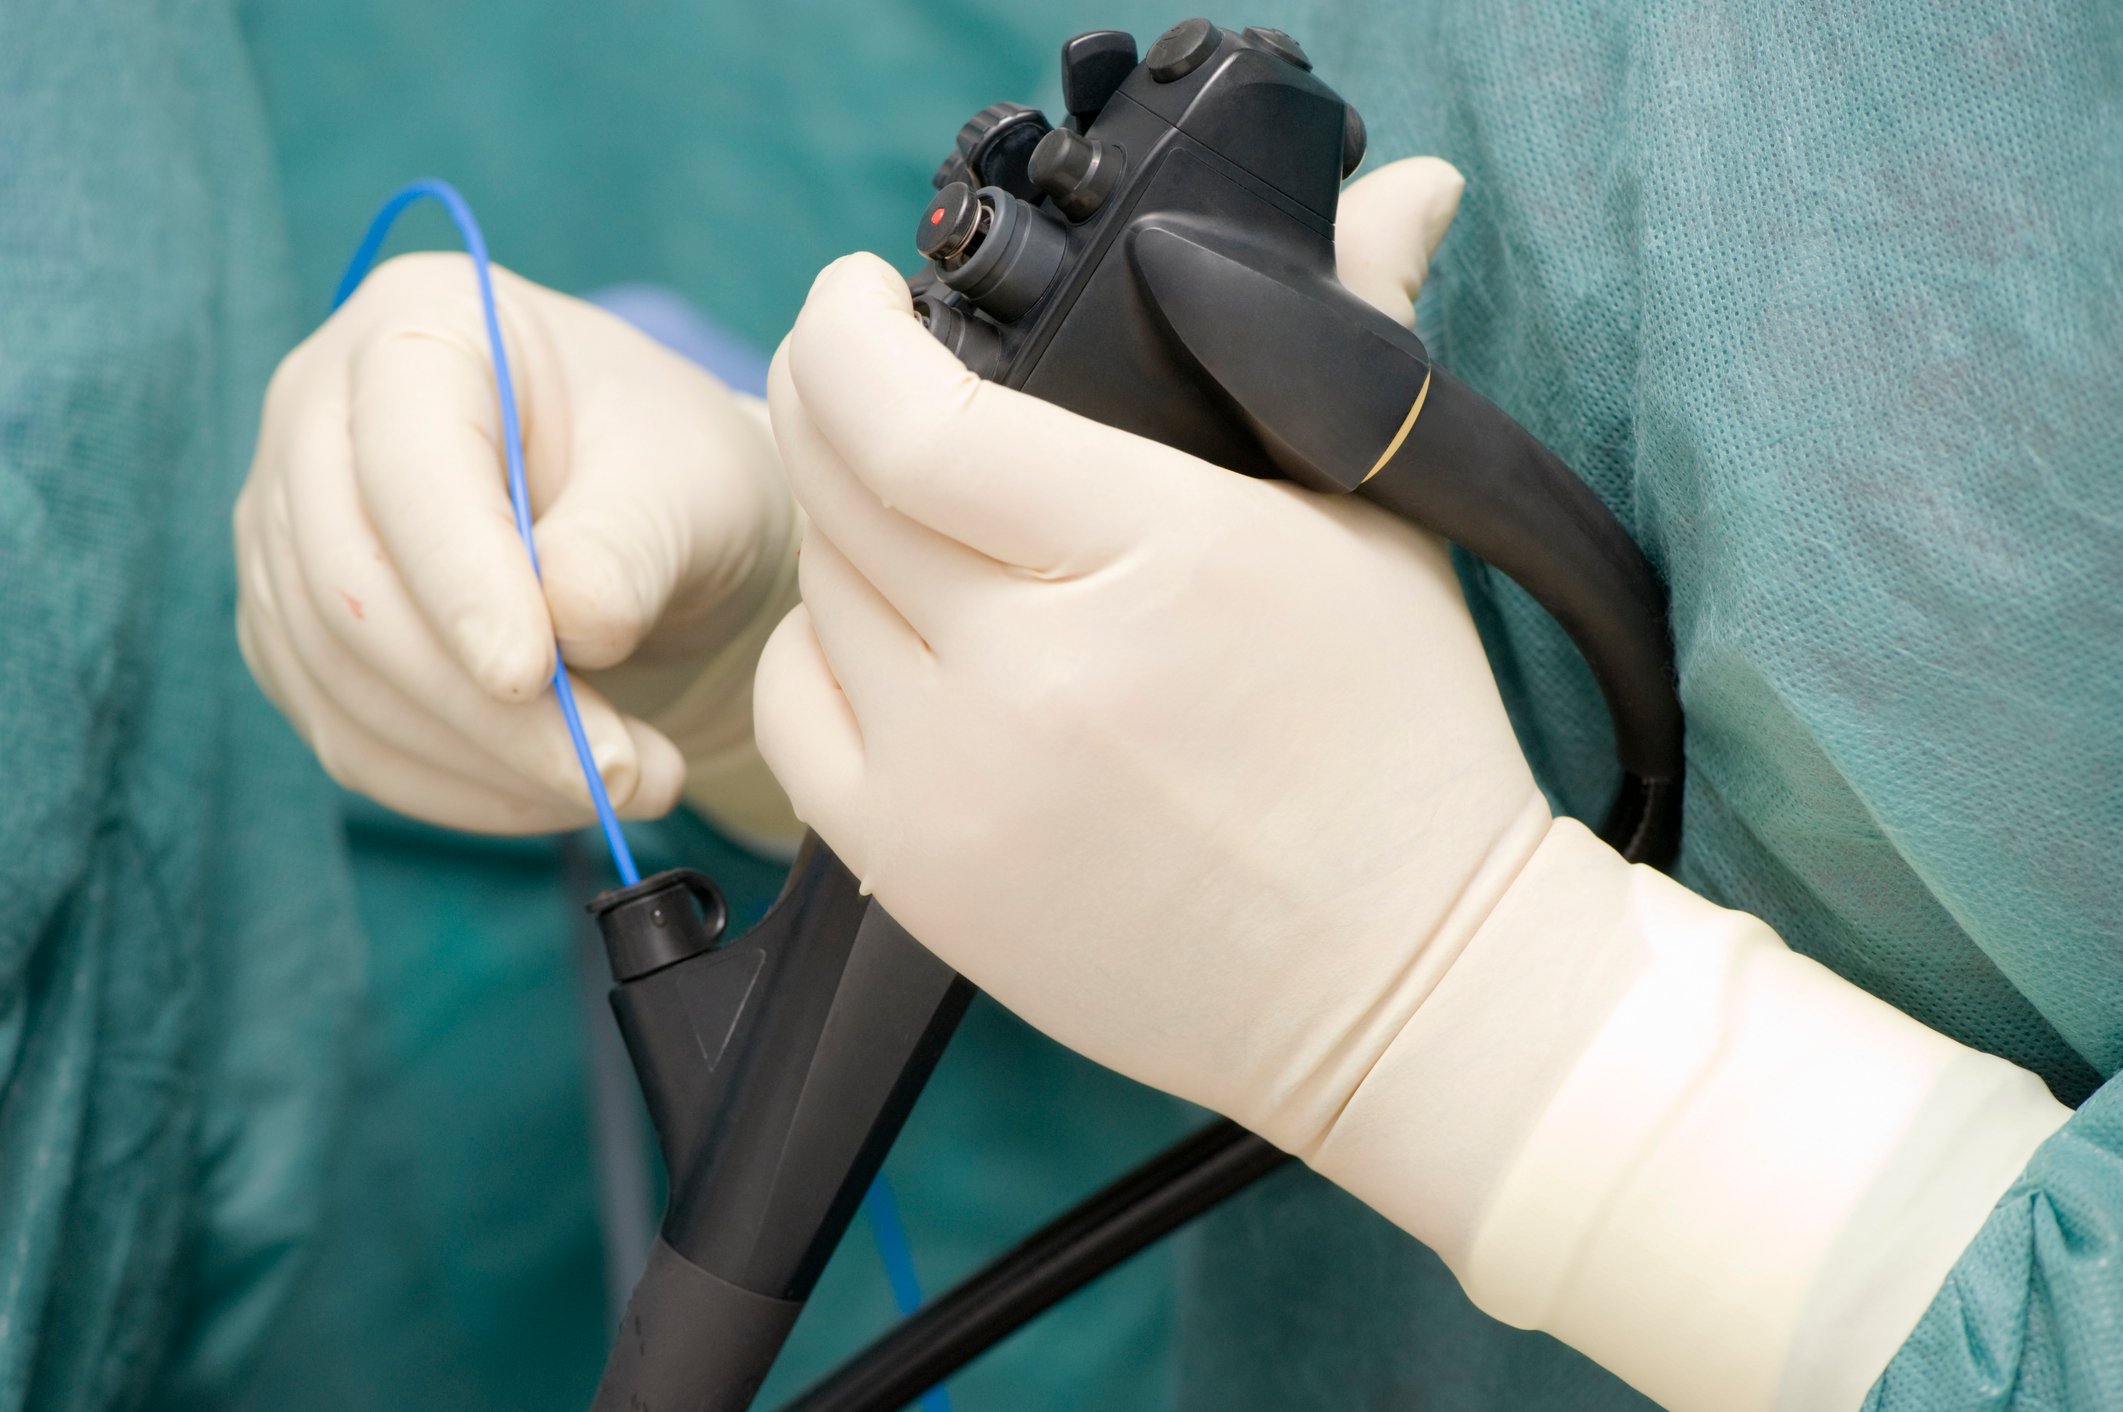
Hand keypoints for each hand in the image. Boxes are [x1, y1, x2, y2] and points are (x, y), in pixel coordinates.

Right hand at [236, 253, 798, 837]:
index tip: (536, 678)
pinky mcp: (295, 634)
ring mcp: (289, 529)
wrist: (657, 527)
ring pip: (340, 676)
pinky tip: (552, 794)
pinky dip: (454, 786)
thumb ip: (629, 545)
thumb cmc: (674, 471)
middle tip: (616, 770)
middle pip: (348, 584)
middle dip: (483, 703)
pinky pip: (348, 734)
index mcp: (421, 326)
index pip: (403, 462)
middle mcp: (320, 415)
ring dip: (483, 760)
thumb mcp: (692, 484)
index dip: (460, 579)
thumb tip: (570, 629)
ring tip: (624, 781)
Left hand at [753, 157, 1533, 1153]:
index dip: (847, 325)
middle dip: (827, 397)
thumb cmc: (1406, 752)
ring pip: (815, 591)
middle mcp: (1032, 673)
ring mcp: (959, 786)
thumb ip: (1356, 336)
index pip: (910, 412)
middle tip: (871, 376)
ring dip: (839, 524)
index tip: (862, 291)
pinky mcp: (922, 878)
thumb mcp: (1386, 526)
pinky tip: (885, 635)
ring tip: (910, 513)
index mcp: (1155, 555)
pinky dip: (817, 650)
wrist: (1402, 990)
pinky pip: (795, 716)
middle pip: (836, 485)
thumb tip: (1412, 186)